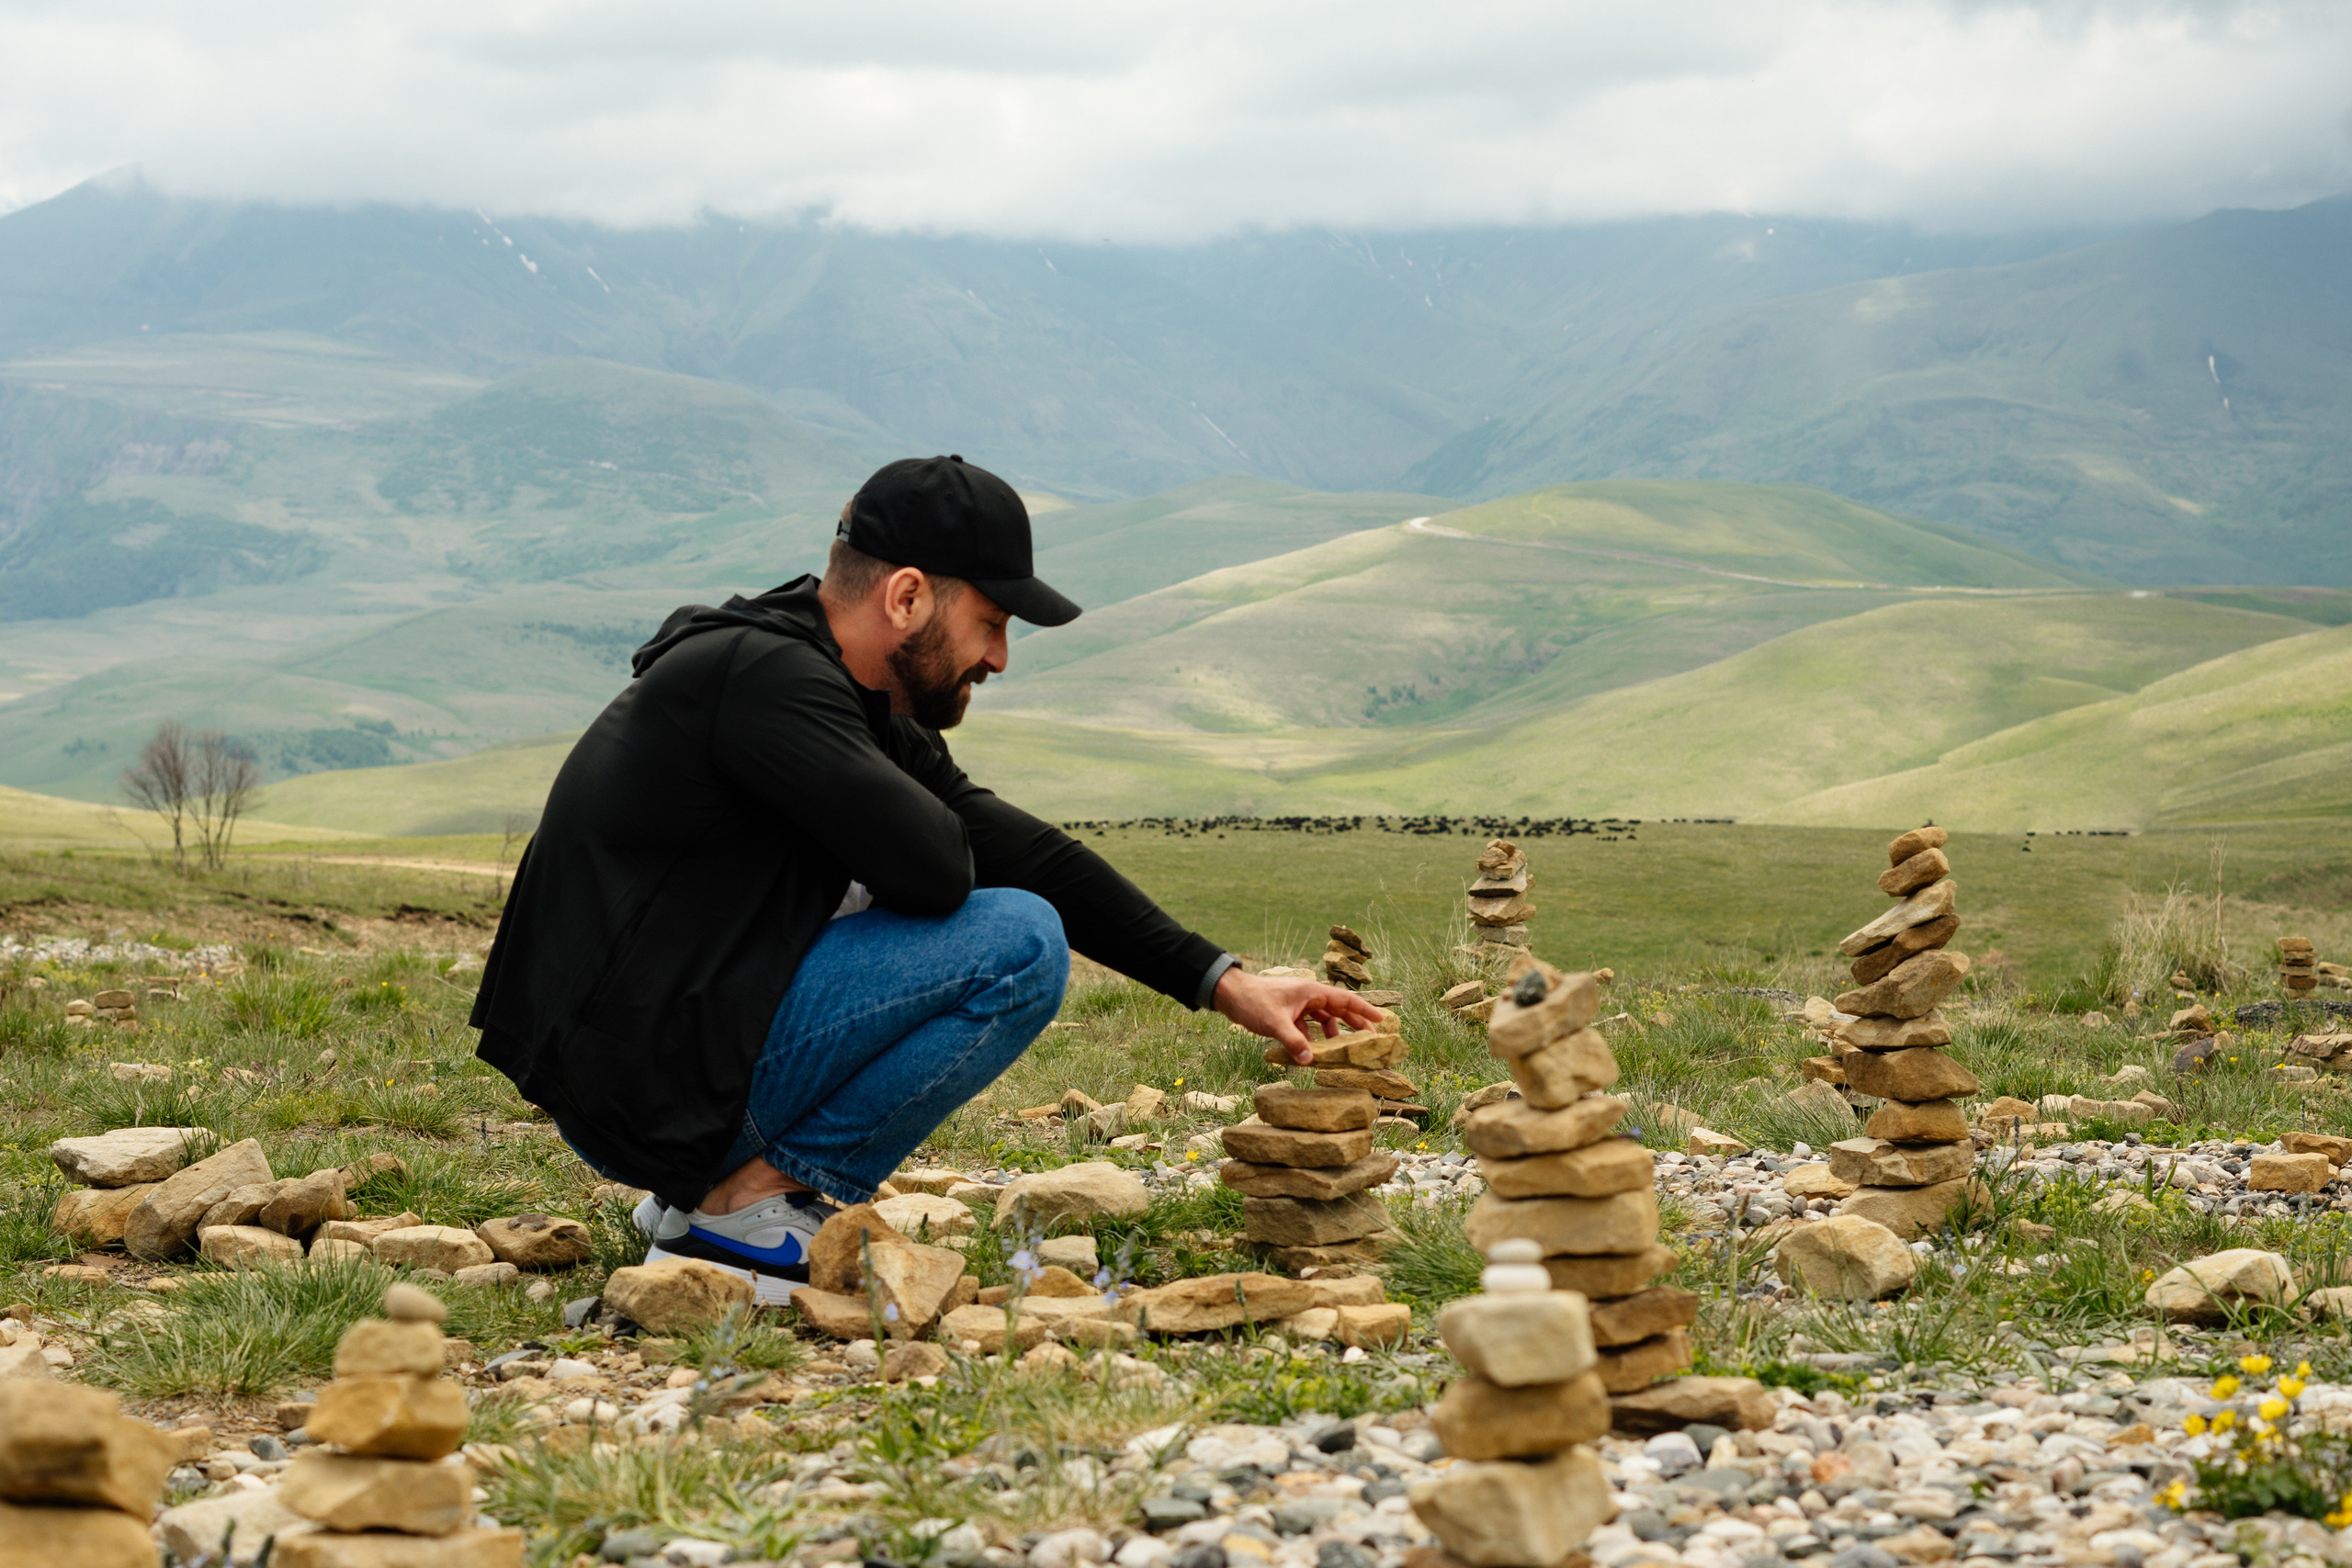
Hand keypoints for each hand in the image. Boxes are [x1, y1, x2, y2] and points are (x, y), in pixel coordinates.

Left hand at [1212, 968, 1389, 1064]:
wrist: (1230, 994)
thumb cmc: (1253, 1001)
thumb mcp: (1274, 1023)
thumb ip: (1293, 1042)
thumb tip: (1309, 1062)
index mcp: (1312, 992)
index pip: (1346, 1000)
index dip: (1366, 1010)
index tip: (1382, 1020)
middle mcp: (1309, 996)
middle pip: (1339, 1009)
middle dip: (1355, 1023)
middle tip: (1371, 1039)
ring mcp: (1299, 1004)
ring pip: (1323, 1018)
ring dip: (1333, 1033)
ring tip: (1341, 1050)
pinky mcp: (1289, 1012)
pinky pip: (1308, 1025)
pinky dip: (1313, 1037)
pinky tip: (1312, 1051)